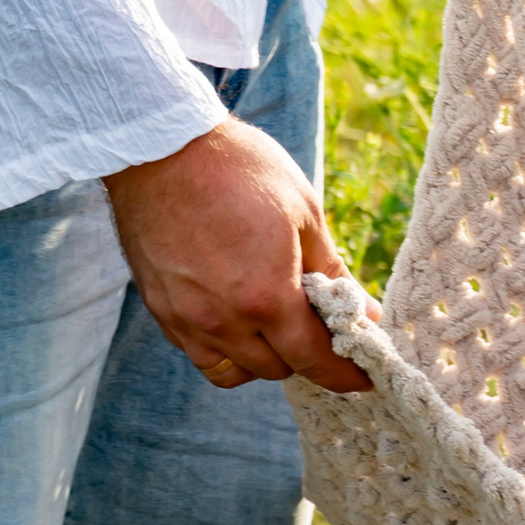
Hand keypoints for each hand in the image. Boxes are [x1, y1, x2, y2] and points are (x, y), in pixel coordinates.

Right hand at [104, 118, 372, 391]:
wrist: (159, 146)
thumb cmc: (238, 170)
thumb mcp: (303, 213)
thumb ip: (333, 272)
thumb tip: (365, 313)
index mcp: (266, 297)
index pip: (314, 360)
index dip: (345, 375)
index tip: (364, 378)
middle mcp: (222, 320)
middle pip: (276, 369)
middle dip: (305, 356)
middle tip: (320, 327)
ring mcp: (186, 318)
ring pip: (233, 371)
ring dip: (262, 358)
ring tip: (274, 323)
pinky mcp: (160, 309)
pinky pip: (199, 351)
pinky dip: (225, 347)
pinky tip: (236, 313)